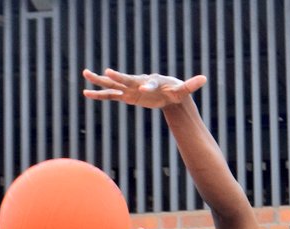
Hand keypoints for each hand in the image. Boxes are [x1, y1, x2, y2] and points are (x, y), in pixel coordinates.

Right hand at [82, 67, 206, 108]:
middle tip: (106, 72)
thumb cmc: (175, 90)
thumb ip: (191, 85)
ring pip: (113, 85)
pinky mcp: (126, 95)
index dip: (147, 86)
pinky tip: (86, 94)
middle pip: (126, 79)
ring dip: (100, 81)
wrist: (167, 92)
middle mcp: (139, 83)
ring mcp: (130, 88)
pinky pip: (110, 96)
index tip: (143, 89)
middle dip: (117, 77)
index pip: (149, 84)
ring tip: (85, 73)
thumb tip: (204, 79)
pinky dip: (99, 95)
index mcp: (152, 82)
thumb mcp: (183, 90)